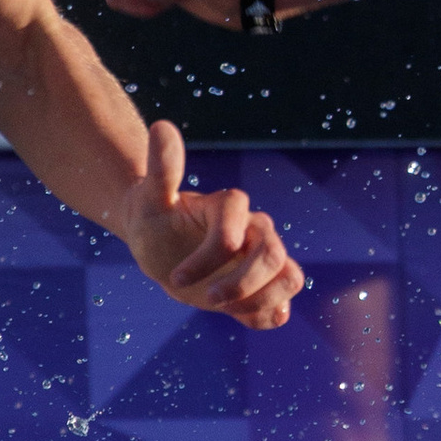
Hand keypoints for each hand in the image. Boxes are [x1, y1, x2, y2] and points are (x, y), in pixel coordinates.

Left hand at [117, 120, 301, 328]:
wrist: (159, 246)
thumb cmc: (153, 218)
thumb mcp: (149, 197)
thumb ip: (162, 167)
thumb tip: (161, 126)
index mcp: (230, 207)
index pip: (235, 230)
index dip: (208, 257)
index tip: (173, 278)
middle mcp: (254, 230)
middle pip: (275, 255)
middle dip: (242, 283)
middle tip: (207, 299)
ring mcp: (260, 260)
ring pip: (291, 278)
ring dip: (263, 300)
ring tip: (227, 309)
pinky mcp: (261, 287)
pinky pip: (283, 304)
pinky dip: (267, 314)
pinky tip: (238, 315)